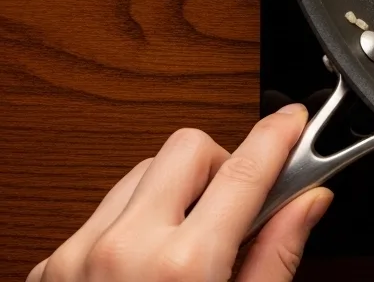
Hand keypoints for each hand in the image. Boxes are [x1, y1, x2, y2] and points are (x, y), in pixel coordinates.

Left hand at [28, 104, 330, 281]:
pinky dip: (133, 223)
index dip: (281, 135)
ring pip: (142, 173)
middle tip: (239, 207)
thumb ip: (276, 258)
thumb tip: (308, 204)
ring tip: (191, 243)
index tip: (296, 123)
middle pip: (188, 147)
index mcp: (183, 266)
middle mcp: (124, 247)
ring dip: (176, 191)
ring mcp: (78, 255)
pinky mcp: (49, 268)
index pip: (247, 167)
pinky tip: (147, 267)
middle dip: (222, 164)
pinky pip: (102, 211)